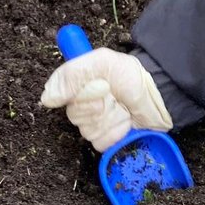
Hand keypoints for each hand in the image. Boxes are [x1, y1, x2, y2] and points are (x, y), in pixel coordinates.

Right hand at [40, 47, 171, 151]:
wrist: (157, 93)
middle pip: (75, 116)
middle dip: (99, 106)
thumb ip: (70, 76)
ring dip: (110, 118)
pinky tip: (125, 122)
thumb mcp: (100, 62)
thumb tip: (47, 99)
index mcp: (75, 88)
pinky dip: (116, 132)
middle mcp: (82, 106)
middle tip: (114, 96)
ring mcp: (94, 125)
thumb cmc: (131, 75)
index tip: (103, 85)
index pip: (63, 98)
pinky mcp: (106, 140)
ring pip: (89, 130)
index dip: (84, 94)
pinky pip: (101, 142)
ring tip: (122, 108)